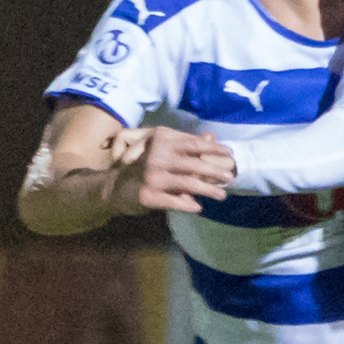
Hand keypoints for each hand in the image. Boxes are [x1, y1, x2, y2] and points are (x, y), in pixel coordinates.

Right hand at [104, 126, 235, 214]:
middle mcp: (156, 155)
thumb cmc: (142, 166)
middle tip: (231, 177)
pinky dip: (188, 204)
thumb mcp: (162, 150)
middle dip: (216, 171)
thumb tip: (211, 136)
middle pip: (195, 163)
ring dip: (208, 189)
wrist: (112, 187)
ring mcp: (151, 176)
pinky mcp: (148, 195)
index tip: (230, 154)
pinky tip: (198, 207)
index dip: (214, 149)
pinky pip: (174, 201)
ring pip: (188, 183)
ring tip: (222, 195)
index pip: (194, 143)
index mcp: (161, 140)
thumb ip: (186, 144)